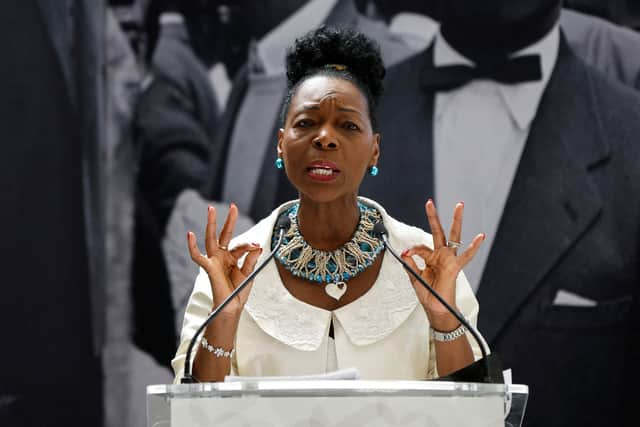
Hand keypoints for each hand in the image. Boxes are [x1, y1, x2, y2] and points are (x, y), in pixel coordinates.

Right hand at [187, 203, 261, 317]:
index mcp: (233, 257)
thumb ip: (251, 259)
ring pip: (211, 238)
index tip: (257, 246)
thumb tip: (257, 246)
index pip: (241, 246)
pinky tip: (189, 234)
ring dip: (211, 223)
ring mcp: (215, 260)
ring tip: (211, 209)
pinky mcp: (208, 267)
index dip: (249, 245)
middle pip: (225, 234)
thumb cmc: (239, 291)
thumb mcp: (249, 273)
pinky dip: (192, 246)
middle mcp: (223, 256)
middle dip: (228, 220)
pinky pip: (197, 256)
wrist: (232, 307)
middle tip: (233, 206)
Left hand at [401, 200, 484, 330]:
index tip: (406, 253)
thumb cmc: (428, 294)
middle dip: (434, 217)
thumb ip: (410, 265)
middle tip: (429, 202)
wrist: (436, 309)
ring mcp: (449, 259)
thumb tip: (404, 252)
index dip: (412, 249)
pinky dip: (474, 246)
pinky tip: (481, 236)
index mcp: (430, 258)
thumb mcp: (415, 278)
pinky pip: (466, 256)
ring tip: (459, 205)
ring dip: (456, 220)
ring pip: (454, 236)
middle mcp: (441, 255)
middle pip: (438, 231)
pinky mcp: (455, 267)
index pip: (420, 247)